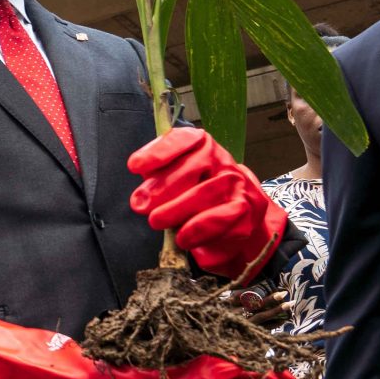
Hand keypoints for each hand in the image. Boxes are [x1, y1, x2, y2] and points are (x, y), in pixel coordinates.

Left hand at [128, 129, 287, 283]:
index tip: (134, 166)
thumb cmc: (196, 195)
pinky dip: (200, 229)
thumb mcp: (174, 181)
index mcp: (200, 146)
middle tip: (140, 204)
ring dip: (178, 209)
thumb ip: (158, 180)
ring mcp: (236, 184)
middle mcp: (221, 161)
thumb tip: (142, 197)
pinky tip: (183, 238)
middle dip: (162, 186)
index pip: (183, 140)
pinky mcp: (244, 210)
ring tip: (156, 221)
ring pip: (208, 192)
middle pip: (194, 167)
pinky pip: (222, 218)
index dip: (158, 152)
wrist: (238, 216)